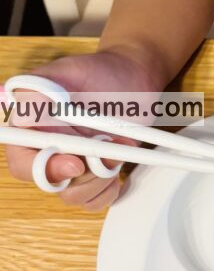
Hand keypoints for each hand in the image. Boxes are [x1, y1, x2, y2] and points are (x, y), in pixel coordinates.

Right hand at [3, 49, 164, 210]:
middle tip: (108, 153)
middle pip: (51, 185)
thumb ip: (39, 92)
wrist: (132, 76)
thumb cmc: (98, 71)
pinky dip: (112, 189)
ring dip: (102, 177)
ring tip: (121, 145)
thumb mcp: (66, 71)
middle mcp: (48, 152)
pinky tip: (121, 169)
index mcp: (30, 130)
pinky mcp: (97, 174)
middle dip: (83, 174)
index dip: (45, 169)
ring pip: (76, 196)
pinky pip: (97, 200)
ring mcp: (74, 165)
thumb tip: (25, 117)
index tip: (75, 162)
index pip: (23, 163)